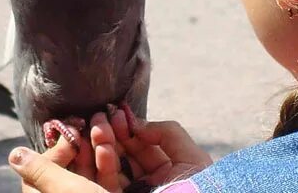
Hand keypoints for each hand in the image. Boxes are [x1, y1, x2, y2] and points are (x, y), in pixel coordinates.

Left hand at [9, 133, 106, 192]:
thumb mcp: (63, 189)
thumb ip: (41, 169)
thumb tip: (14, 153)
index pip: (42, 169)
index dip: (55, 149)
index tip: (71, 133)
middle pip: (67, 167)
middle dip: (79, 143)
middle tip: (91, 122)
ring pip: (88, 170)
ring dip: (96, 147)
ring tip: (103, 125)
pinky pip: (105, 179)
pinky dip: (108, 162)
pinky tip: (110, 146)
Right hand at [96, 106, 212, 187]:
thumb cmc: (199, 188)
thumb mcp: (192, 157)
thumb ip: (167, 133)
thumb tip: (137, 124)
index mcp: (166, 172)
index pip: (142, 146)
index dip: (130, 128)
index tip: (118, 112)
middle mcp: (146, 184)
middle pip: (123, 155)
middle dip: (111, 134)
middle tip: (100, 117)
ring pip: (110, 168)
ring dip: (102, 146)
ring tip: (98, 128)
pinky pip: (106, 185)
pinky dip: (101, 166)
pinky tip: (102, 149)